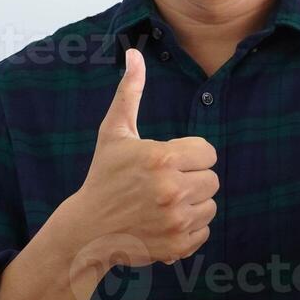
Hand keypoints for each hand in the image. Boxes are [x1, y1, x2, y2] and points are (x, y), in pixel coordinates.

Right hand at [72, 48, 218, 267]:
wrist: (88, 230)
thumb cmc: (104, 176)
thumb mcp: (114, 132)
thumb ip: (130, 92)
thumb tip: (134, 54)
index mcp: (162, 158)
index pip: (207, 152)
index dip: (190, 156)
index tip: (168, 162)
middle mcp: (172, 190)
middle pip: (212, 179)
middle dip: (192, 179)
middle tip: (164, 184)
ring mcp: (176, 220)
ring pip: (210, 206)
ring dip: (192, 204)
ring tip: (164, 204)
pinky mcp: (178, 246)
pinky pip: (204, 231)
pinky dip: (189, 228)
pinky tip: (164, 222)